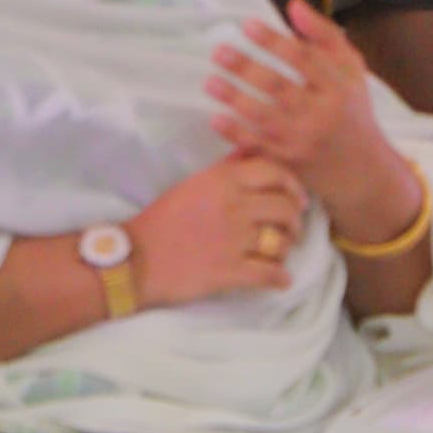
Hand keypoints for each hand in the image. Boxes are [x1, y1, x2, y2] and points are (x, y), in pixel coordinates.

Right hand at [126, 153, 307, 307]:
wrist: (135, 258)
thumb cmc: (161, 219)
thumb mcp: (191, 185)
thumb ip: (224, 169)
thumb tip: (249, 152)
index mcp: (221, 181)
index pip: (274, 172)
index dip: (292, 185)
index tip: (296, 199)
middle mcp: (232, 205)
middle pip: (286, 208)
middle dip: (295, 222)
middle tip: (292, 231)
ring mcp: (233, 239)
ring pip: (282, 242)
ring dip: (286, 251)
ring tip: (278, 255)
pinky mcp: (230, 271)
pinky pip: (271, 274)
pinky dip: (280, 279)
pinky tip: (279, 279)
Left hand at [208, 0, 405, 217]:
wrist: (364, 171)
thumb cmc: (352, 110)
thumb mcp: (351, 71)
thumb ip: (324, 36)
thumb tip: (293, 4)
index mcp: (339, 88)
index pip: (304, 60)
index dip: (274, 42)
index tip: (247, 25)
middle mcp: (322, 114)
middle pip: (280, 87)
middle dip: (246, 68)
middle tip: (219, 51)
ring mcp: (304, 141)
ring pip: (265, 118)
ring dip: (235, 99)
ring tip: (210, 81)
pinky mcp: (289, 162)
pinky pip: (258, 146)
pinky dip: (236, 133)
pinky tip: (215, 118)